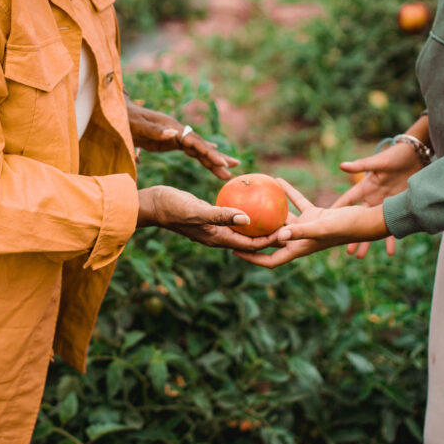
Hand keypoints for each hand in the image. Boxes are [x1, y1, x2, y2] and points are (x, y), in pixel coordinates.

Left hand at [125, 99, 239, 179]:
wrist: (119, 113)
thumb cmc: (126, 120)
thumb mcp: (137, 127)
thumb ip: (154, 131)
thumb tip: (173, 133)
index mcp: (171, 128)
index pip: (194, 142)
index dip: (208, 152)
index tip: (220, 162)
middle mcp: (177, 131)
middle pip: (201, 146)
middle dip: (217, 158)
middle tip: (235, 167)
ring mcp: (176, 135)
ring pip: (199, 149)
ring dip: (213, 159)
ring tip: (230, 169)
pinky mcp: (172, 141)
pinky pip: (191, 150)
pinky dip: (203, 155)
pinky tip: (213, 158)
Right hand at [138, 186, 277, 251]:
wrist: (154, 204)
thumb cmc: (173, 207)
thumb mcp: (198, 210)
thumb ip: (221, 215)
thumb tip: (248, 219)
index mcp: (217, 238)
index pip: (250, 245)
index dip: (270, 241)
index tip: (288, 233)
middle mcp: (218, 236)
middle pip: (250, 240)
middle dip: (269, 236)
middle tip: (289, 224)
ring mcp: (213, 228)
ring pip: (242, 229)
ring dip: (258, 225)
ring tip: (277, 213)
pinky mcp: (210, 217)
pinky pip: (232, 216)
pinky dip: (244, 212)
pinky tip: (253, 198)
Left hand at [234, 179, 388, 268]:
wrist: (369, 219)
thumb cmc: (348, 227)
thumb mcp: (322, 228)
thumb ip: (301, 232)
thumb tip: (279, 237)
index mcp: (299, 249)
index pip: (270, 259)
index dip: (251, 257)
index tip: (233, 250)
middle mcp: (300, 240)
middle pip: (271, 240)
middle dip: (254, 234)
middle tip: (235, 223)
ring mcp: (307, 227)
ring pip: (282, 219)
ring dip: (268, 210)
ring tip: (251, 198)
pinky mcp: (315, 215)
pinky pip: (297, 203)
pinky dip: (288, 193)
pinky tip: (277, 180)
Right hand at [332, 141, 421, 258]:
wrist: (414, 157)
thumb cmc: (394, 156)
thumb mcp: (378, 162)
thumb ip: (360, 166)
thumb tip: (342, 166)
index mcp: (364, 188)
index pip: (345, 202)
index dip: (334, 213)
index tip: (320, 224)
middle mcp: (371, 199)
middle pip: (356, 220)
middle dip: (349, 235)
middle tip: (343, 250)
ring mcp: (383, 205)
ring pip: (372, 228)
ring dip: (366, 242)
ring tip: (358, 256)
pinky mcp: (396, 208)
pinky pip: (393, 226)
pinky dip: (392, 239)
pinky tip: (390, 252)